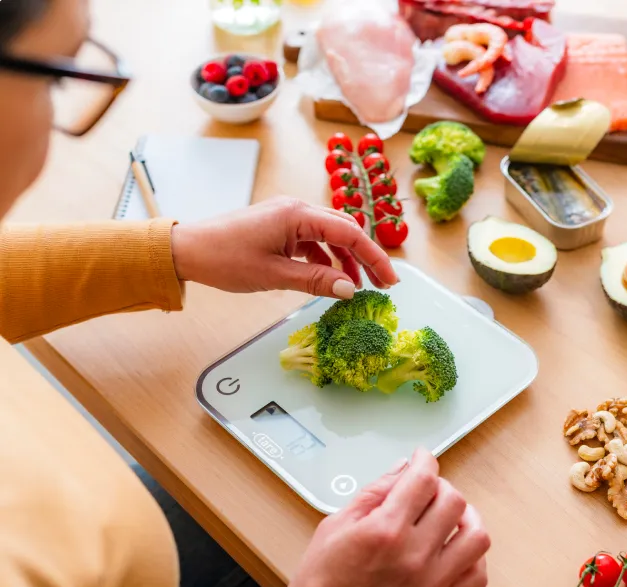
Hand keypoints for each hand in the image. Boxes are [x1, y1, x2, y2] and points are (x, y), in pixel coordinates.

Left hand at [170, 196, 398, 298]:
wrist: (188, 250)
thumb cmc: (225, 259)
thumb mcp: (274, 275)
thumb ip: (316, 281)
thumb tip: (351, 290)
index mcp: (298, 214)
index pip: (350, 234)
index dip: (374, 257)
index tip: (390, 281)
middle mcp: (296, 209)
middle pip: (344, 230)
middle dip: (365, 257)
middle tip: (380, 284)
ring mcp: (287, 216)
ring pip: (328, 236)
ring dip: (343, 260)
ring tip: (353, 286)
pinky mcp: (278, 227)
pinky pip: (310, 240)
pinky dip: (322, 259)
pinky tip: (325, 278)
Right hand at [278, 448, 490, 586]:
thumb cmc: (321, 581)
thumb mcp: (336, 523)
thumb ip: (374, 492)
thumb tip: (402, 469)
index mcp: (384, 530)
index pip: (423, 480)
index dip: (425, 460)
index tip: (422, 458)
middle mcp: (413, 555)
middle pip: (453, 501)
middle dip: (440, 485)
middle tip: (425, 488)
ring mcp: (431, 583)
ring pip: (476, 536)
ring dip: (465, 516)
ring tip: (447, 515)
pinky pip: (477, 576)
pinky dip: (473, 555)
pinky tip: (454, 546)